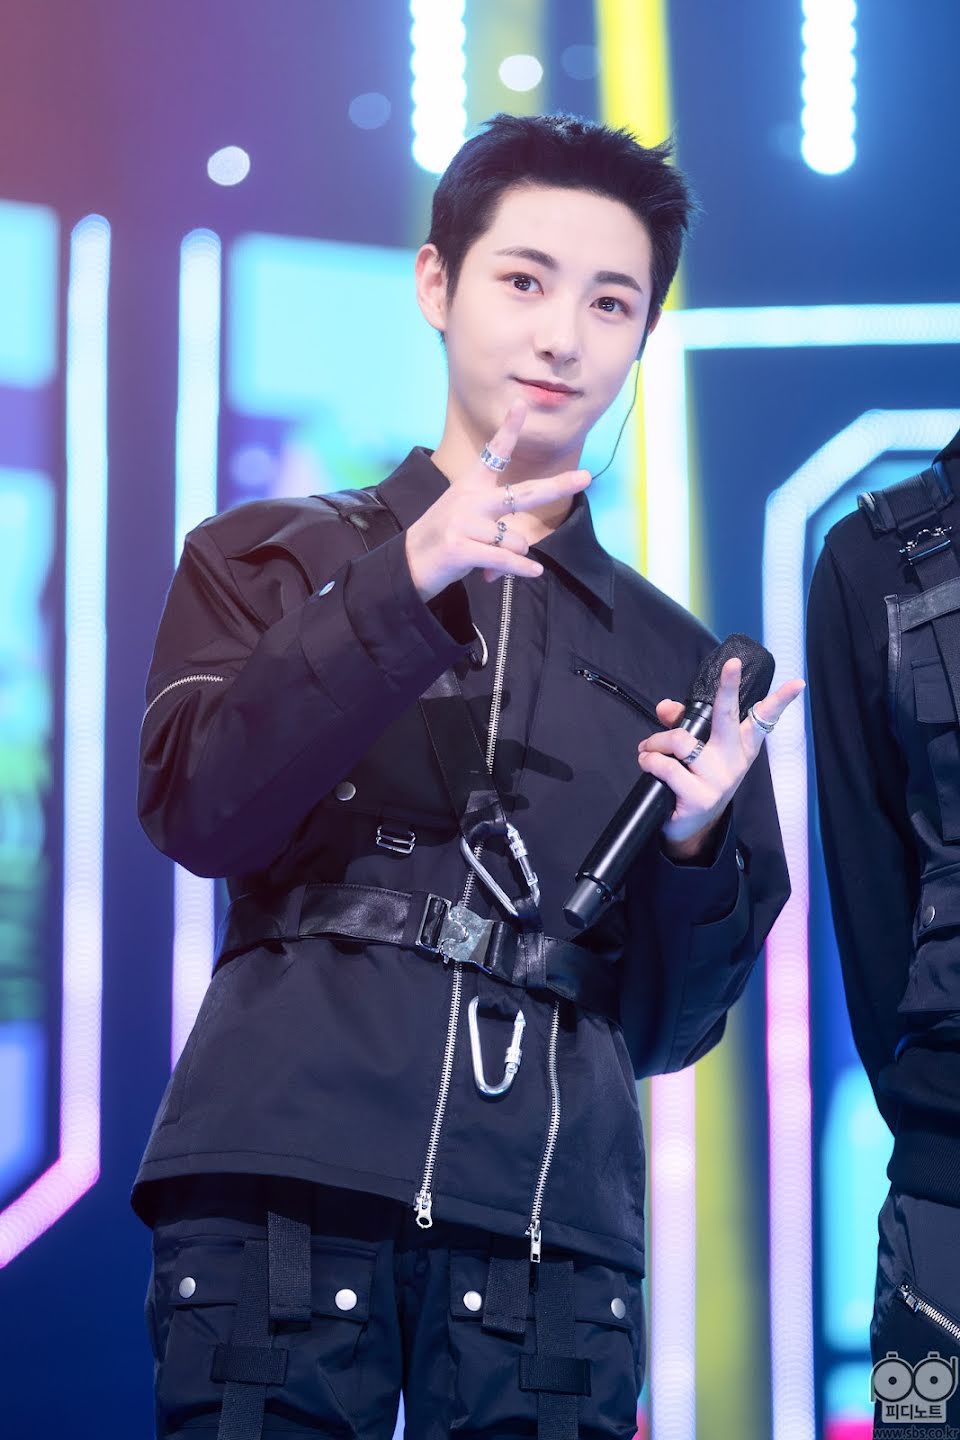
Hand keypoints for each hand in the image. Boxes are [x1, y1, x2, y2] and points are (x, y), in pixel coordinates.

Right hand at [404, 400, 591, 602]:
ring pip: (516, 540)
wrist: (406, 564)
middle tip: (585, 476)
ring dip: (513, 558)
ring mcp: (464, 523)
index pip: (494, 453)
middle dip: (557, 486)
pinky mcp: (461, 548)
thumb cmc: (442, 540)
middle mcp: (470, 500)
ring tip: (489, 564)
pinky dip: (521, 569)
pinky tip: (534, 572)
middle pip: (523, 494)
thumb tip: (520, 556)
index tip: (521, 404)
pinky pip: (504, 559)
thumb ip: (496, 535)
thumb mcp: (465, 524)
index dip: (509, 429)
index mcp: (471, 486)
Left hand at [636, 657, 804, 859]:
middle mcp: (734, 761)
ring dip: (657, 742)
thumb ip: (682, 725)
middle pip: (729, 718)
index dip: (779, 700)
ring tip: (648, 749)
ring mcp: (719, 780)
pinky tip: (647, 762)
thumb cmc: (695, 779)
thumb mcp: (696, 751)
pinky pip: (668, 767)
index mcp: (741, 747)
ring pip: (682, 741)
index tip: (796, 683)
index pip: (762, 720)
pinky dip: (650, 760)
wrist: (691, 827)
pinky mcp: (700, 797)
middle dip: (729, 688)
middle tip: (733, 665)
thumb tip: (666, 707)